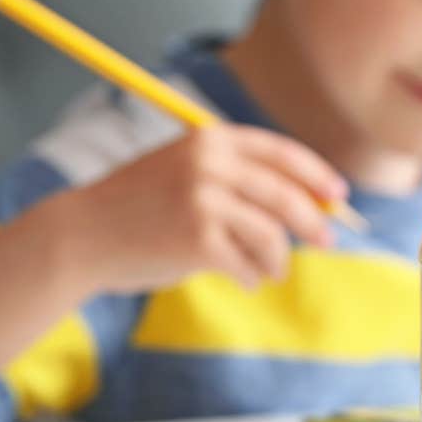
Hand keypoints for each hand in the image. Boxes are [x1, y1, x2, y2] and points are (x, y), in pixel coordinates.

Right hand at [52, 124, 345, 293]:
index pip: (282, 153)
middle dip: (313, 222)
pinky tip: (248, 280)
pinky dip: (253, 276)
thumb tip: (313, 201)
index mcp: (212, 140)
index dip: (317, 175)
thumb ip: (240, 177)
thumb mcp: (187, 170)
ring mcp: (203, 201)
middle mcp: (210, 165)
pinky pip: (248, 263)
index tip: (339, 196)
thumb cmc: (142, 206)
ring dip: (278, 259)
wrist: (83, 234)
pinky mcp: (197, 240)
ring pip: (271, 235)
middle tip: (327, 241)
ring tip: (273, 271)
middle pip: (286, 196)